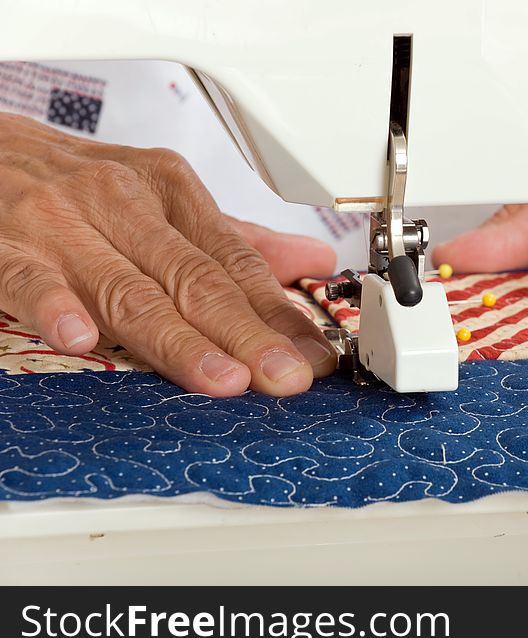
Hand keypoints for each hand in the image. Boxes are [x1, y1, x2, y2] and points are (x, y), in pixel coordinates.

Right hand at [0, 112, 336, 395]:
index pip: (238, 262)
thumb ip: (236, 240)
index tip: (314, 357)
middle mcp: (124, 203)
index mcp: (171, 191)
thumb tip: (310, 260)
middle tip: (286, 379)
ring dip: (179, 340)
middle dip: (247, 336)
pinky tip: (83, 339)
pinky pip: (33, 278)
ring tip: (222, 380)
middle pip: (196, 280)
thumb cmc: (82, 185)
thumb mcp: (164, 197)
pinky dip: (58, 306)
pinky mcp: (6, 246)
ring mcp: (64, 225)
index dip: (280, 314)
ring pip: (130, 291)